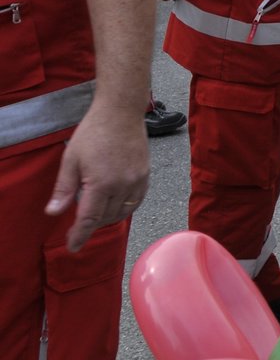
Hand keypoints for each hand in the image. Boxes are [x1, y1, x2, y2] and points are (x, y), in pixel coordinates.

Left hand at [46, 102, 148, 251]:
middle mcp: (123, 185)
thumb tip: (54, 212)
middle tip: (77, 226)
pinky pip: (136, 202)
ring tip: (95, 214)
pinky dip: (124, 209)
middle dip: (91, 225)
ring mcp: (137, 181)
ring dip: (107, 218)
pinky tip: (114, 206)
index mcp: (101, 183)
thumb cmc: (93, 133)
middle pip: (106, 218)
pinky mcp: (145, 176)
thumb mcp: (70, 160)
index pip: (89, 219)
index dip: (80, 235)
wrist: (121, 113)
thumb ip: (64, 189)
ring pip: (122, 212)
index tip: (73, 247)